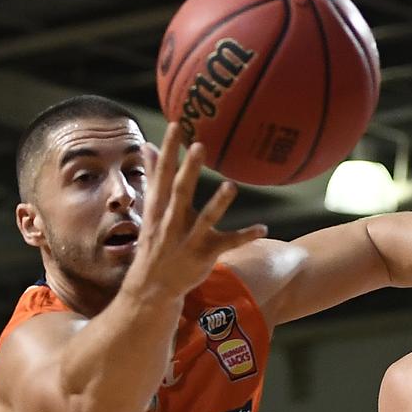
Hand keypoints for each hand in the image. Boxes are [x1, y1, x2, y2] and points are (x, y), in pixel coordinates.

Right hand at [126, 123, 266, 298]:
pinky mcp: (205, 255)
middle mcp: (171, 222)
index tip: (176, 126)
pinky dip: (245, 236)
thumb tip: (148, 145)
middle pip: (180, 193)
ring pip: (204, 220)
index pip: (162, 175)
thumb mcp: (151, 208)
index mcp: (158, 207)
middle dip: (189, 171)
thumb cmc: (155, 240)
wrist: (152, 286)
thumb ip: (153, 176)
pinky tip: (263, 228)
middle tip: (200, 145)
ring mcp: (188, 240)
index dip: (169, 151)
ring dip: (218, 204)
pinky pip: (228, 244)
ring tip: (231, 186)